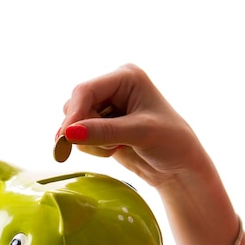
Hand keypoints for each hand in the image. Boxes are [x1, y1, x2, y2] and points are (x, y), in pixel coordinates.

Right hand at [58, 63, 210, 189]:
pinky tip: (112, 149)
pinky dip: (90, 147)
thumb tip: (67, 134)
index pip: (85, 90)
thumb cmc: (171, 143)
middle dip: (85, 130)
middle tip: (108, 146)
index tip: (65, 138)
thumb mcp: (140, 134)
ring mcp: (104, 107)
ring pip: (73, 123)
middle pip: (75, 106)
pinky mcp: (99, 125)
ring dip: (89, 141)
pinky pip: (77, 136)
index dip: (74, 114)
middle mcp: (112, 87)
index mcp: (125, 77)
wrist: (179, 167)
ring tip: (115, 146)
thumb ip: (103, 132)